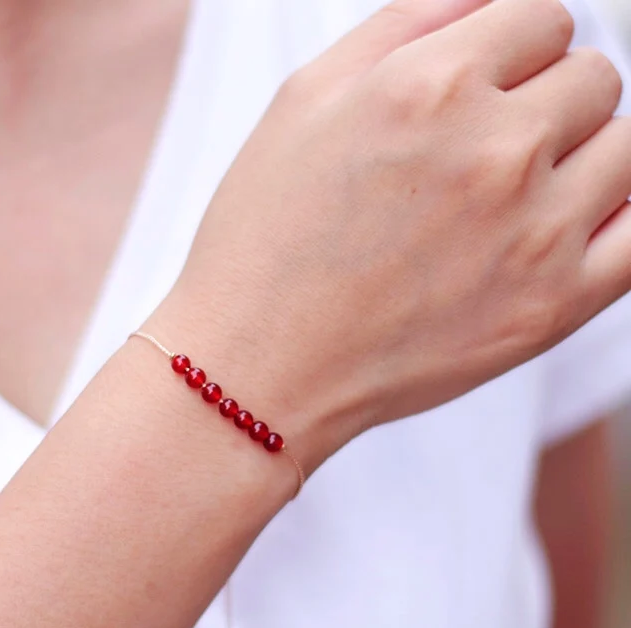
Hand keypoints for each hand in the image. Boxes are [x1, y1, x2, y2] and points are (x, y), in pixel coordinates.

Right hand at [151, 0, 630, 472]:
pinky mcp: (552, 308)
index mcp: (432, 87)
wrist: (258, 366)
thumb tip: (479, 2)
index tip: (489, 83)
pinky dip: (617, 217)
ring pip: (627, 148)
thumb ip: (402, 24)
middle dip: (547, 100)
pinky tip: (568, 226)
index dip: (512, 47)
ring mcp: (534, 234)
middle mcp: (496, 151)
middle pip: (593, 78)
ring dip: (583, 156)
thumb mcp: (303, 101)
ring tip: (517, 196)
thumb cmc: (264, 243)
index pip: (542, 15)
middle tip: (488, 149)